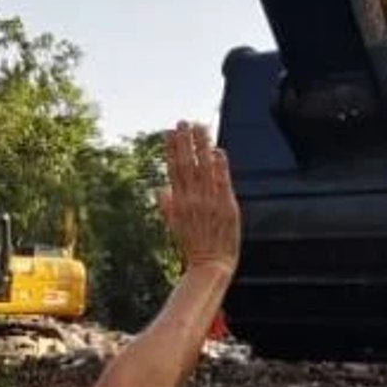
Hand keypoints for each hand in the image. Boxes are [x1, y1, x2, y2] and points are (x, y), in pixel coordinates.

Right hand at [156, 122, 239, 274]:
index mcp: (178, 203)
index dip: (171, 149)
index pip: (173, 169)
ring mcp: (209, 202)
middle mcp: (192, 199)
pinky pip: (222, 182)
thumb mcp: (175, 227)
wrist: (210, 265)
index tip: (169, 132)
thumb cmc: (194, 247)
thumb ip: (168, 207)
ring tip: (200, 127)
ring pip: (204, 168)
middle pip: (187, 164)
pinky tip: (217, 151)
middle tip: (183, 122)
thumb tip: (160, 190)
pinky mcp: (226, 206)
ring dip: (202, 146)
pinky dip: (219, 166)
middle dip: (184, 142)